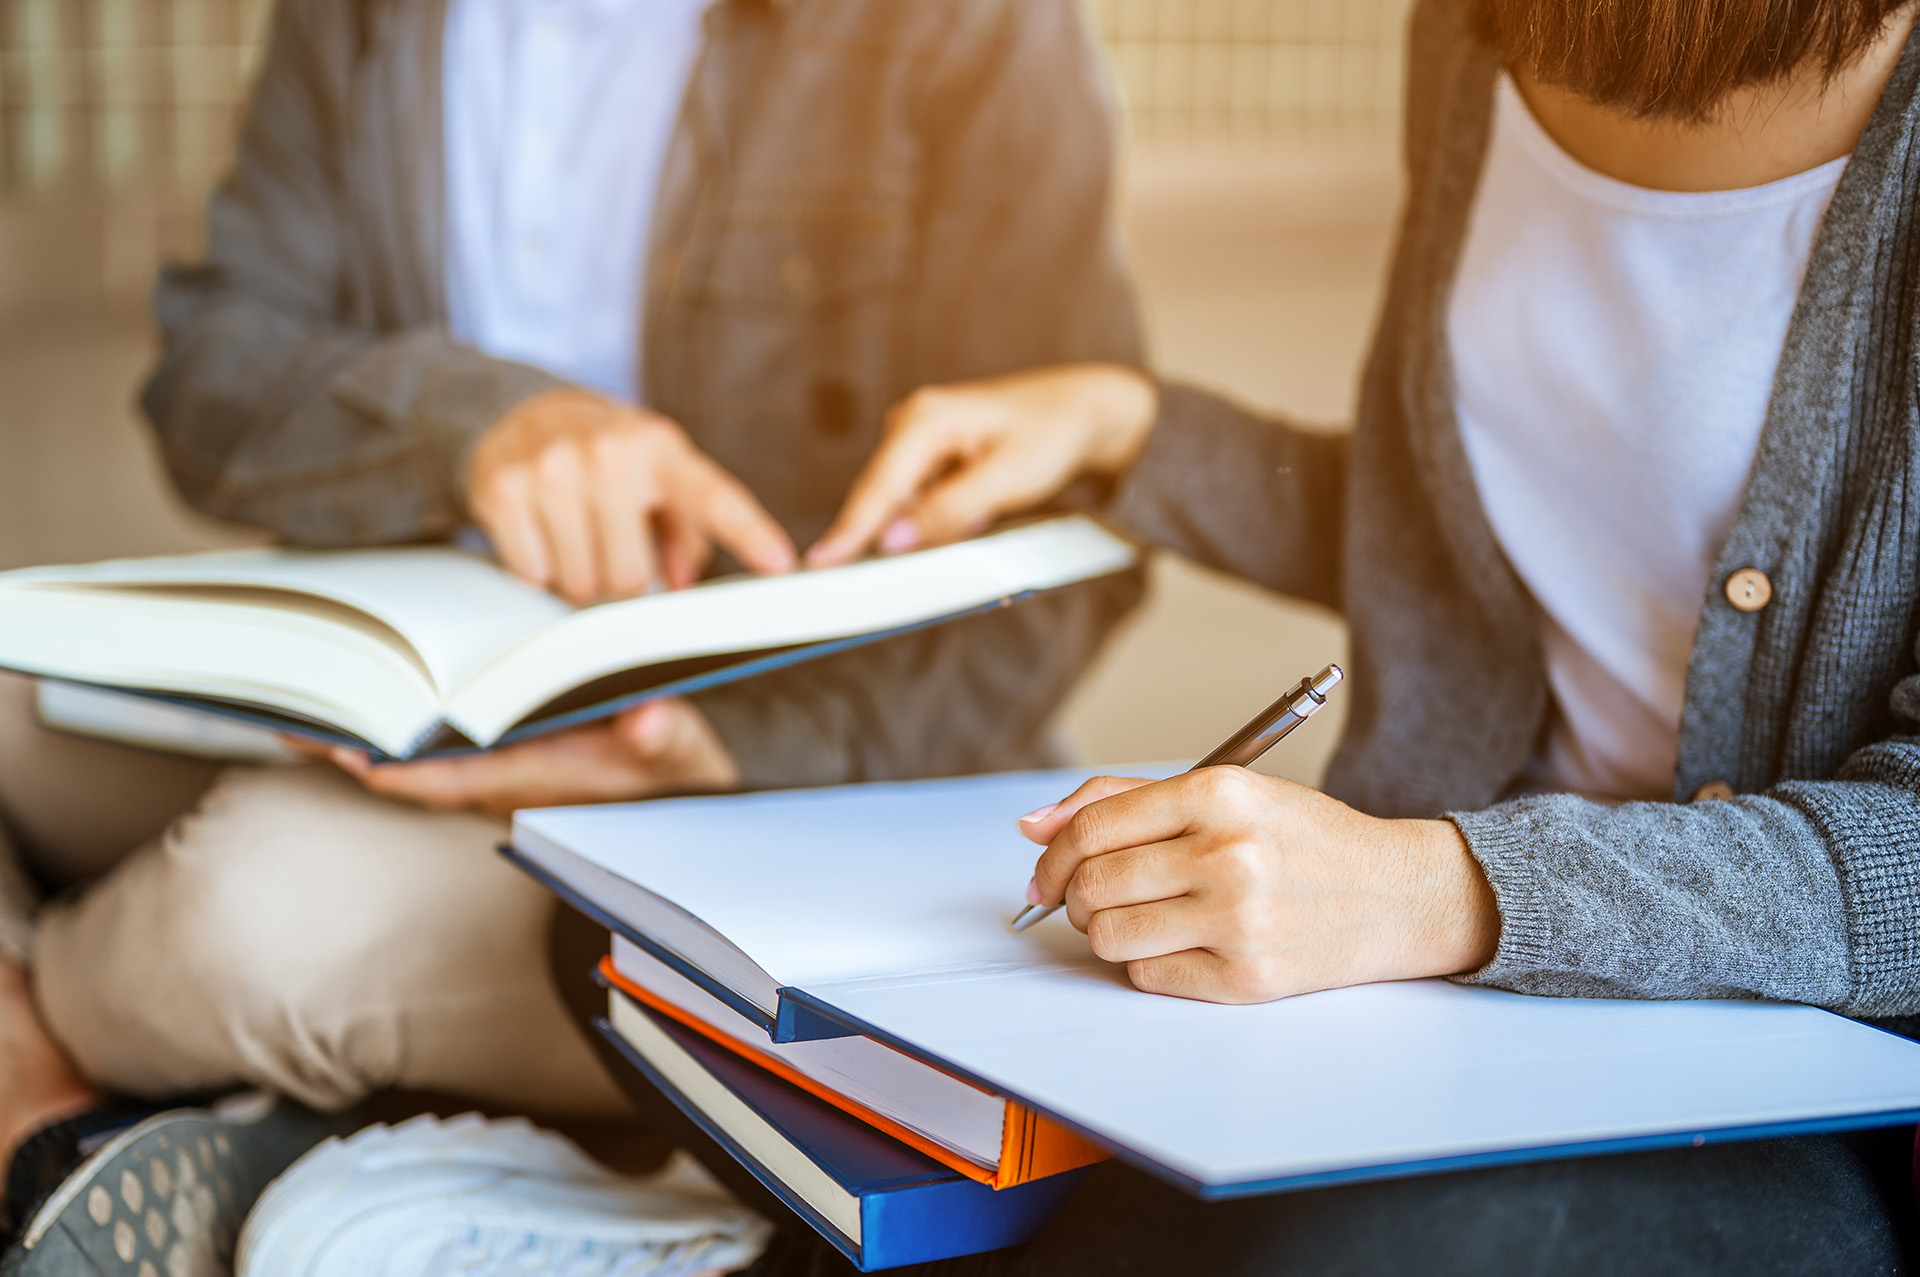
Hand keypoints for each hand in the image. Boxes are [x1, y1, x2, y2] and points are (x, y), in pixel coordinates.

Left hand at [292, 699, 736, 818]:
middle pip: (412, 771)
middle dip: (353, 749)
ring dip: (358, 741)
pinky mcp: (495, 764)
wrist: (677, 811)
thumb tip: (649, 720)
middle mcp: (504, 783)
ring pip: (411, 763)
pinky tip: (352, 710)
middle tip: (287, 720)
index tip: (352, 756)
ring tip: (297, 709)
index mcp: (539, 777)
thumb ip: (664, 736)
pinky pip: (425, 753)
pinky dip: (385, 735)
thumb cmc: (674, 776)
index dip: (404, 770)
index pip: (458, 778)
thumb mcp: (679, 751)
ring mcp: (494, 776)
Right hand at [469, 389, 796, 603]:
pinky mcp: (503, 490)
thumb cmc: (607, 457)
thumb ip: (689, 531)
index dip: (750, 534)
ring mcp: (553, 469)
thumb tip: (683, 583)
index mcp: (661, 450)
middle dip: (622, 577)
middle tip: (610, 541)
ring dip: (580, 577)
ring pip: (582, 584)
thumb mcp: (659, 475)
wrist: (521, 413)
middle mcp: (609, 453)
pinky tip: (541, 531)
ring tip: (576, 533)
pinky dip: (537, 569)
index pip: (713, 498)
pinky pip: (533, 576)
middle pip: (632, 578)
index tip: (781, 564)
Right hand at [805, 364, 1157, 566]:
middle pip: (881, 497)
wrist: (1087, 411)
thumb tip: (893, 540)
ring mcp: (920, 440)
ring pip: (901, 504)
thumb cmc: (1054, 433)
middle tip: (896, 570)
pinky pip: (919, 501)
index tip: (820, 564)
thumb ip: (946, 510)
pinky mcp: (933, 457)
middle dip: (887, 537)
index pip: (877, 487)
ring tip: (978, 518)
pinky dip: (937, 520)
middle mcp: (913, 423)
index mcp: (925, 419)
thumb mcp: (1007, 479)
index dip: (848, 531)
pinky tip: (976, 513)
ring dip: (924, 528)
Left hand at [1015, 770, 1499, 1003]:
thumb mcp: (1227, 792)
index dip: (1053, 855)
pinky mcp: (1247, 978)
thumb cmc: (1304, 840)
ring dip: (1106, 934)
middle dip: (1072, 898)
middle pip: (1092, 886)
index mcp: (1217, 795)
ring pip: (1108, 937)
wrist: (1398, 894)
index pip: (1091, 828)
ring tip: (1139, 920)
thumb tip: (1033, 826)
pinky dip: (1147, 964)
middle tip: (1087, 900)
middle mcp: (1227, 855)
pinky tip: (1181, 944)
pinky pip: (1147, 976)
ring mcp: (1238, 920)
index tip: (1049, 872)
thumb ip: (1124, 801)